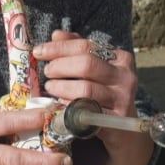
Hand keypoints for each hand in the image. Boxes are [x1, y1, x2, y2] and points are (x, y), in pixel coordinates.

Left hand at [32, 30, 152, 164]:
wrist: (124, 129)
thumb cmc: (105, 95)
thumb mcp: (95, 70)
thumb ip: (77, 50)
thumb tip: (56, 34)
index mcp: (121, 58)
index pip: (86, 46)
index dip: (59, 47)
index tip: (39, 51)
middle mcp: (125, 77)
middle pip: (86, 64)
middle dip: (60, 66)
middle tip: (47, 72)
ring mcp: (122, 99)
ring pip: (85, 89)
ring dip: (61, 87)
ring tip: (50, 88)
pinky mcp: (115, 120)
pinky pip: (86, 111)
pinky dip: (68, 107)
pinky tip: (59, 105)